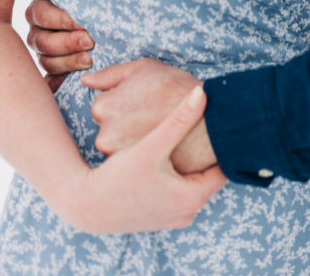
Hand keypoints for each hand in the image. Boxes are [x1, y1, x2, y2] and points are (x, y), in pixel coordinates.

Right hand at [25, 0, 93, 90]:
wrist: (100, 10)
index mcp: (41, 5)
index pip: (42, 14)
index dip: (62, 20)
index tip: (84, 23)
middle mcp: (37, 29)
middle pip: (43, 41)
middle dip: (68, 43)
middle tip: (90, 42)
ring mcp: (43, 50)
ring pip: (46, 61)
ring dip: (68, 62)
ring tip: (89, 60)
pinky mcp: (52, 67)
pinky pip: (49, 80)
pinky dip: (58, 83)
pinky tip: (71, 82)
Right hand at [62, 86, 226, 233]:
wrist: (86, 206)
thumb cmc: (118, 176)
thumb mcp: (151, 146)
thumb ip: (179, 119)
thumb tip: (203, 92)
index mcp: (193, 197)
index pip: (223, 165)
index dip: (223, 141)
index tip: (223, 120)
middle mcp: (189, 212)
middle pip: (210, 173)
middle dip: (207, 149)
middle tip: (211, 122)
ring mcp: (176, 217)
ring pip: (194, 182)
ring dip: (193, 161)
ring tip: (195, 134)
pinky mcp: (163, 216)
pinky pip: (180, 191)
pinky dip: (180, 174)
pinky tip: (173, 154)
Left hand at [81, 58, 216, 172]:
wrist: (207, 121)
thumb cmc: (175, 89)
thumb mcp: (143, 68)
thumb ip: (110, 74)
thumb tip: (86, 79)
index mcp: (103, 108)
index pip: (106, 105)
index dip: (128, 101)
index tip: (145, 101)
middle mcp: (103, 136)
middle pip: (111, 129)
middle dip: (127, 123)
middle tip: (152, 115)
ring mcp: (118, 158)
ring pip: (121, 146)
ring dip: (133, 140)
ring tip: (157, 129)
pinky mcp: (133, 173)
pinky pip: (132, 162)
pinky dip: (142, 155)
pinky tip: (159, 146)